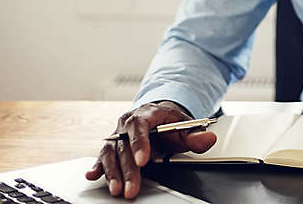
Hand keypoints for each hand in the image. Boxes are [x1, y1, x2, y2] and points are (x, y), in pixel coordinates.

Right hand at [85, 100, 216, 198]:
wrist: (157, 115)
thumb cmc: (169, 122)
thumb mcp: (185, 126)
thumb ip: (196, 135)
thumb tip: (209, 138)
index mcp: (146, 113)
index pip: (140, 125)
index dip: (139, 143)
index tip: (143, 160)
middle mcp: (127, 122)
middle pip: (124, 144)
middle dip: (127, 168)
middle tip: (131, 187)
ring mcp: (117, 134)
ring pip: (110, 151)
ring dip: (111, 171)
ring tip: (116, 189)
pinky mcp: (111, 145)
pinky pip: (101, 155)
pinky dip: (97, 166)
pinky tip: (92, 176)